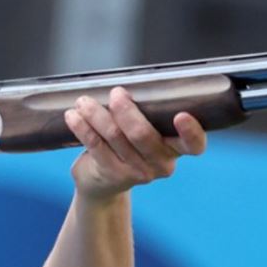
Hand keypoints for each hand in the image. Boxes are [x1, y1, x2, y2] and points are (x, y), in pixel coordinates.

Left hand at [64, 87, 207, 202]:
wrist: (102, 183)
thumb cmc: (127, 145)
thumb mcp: (143, 130)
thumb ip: (145, 111)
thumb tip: (127, 82)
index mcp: (176, 149)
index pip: (194, 145)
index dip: (192, 132)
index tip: (181, 115)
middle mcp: (161, 164)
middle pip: (143, 135)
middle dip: (125, 110)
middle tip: (115, 93)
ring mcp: (136, 173)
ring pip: (115, 137)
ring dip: (97, 114)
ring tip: (83, 101)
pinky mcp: (111, 175)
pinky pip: (95, 146)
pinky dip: (82, 127)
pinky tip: (73, 116)